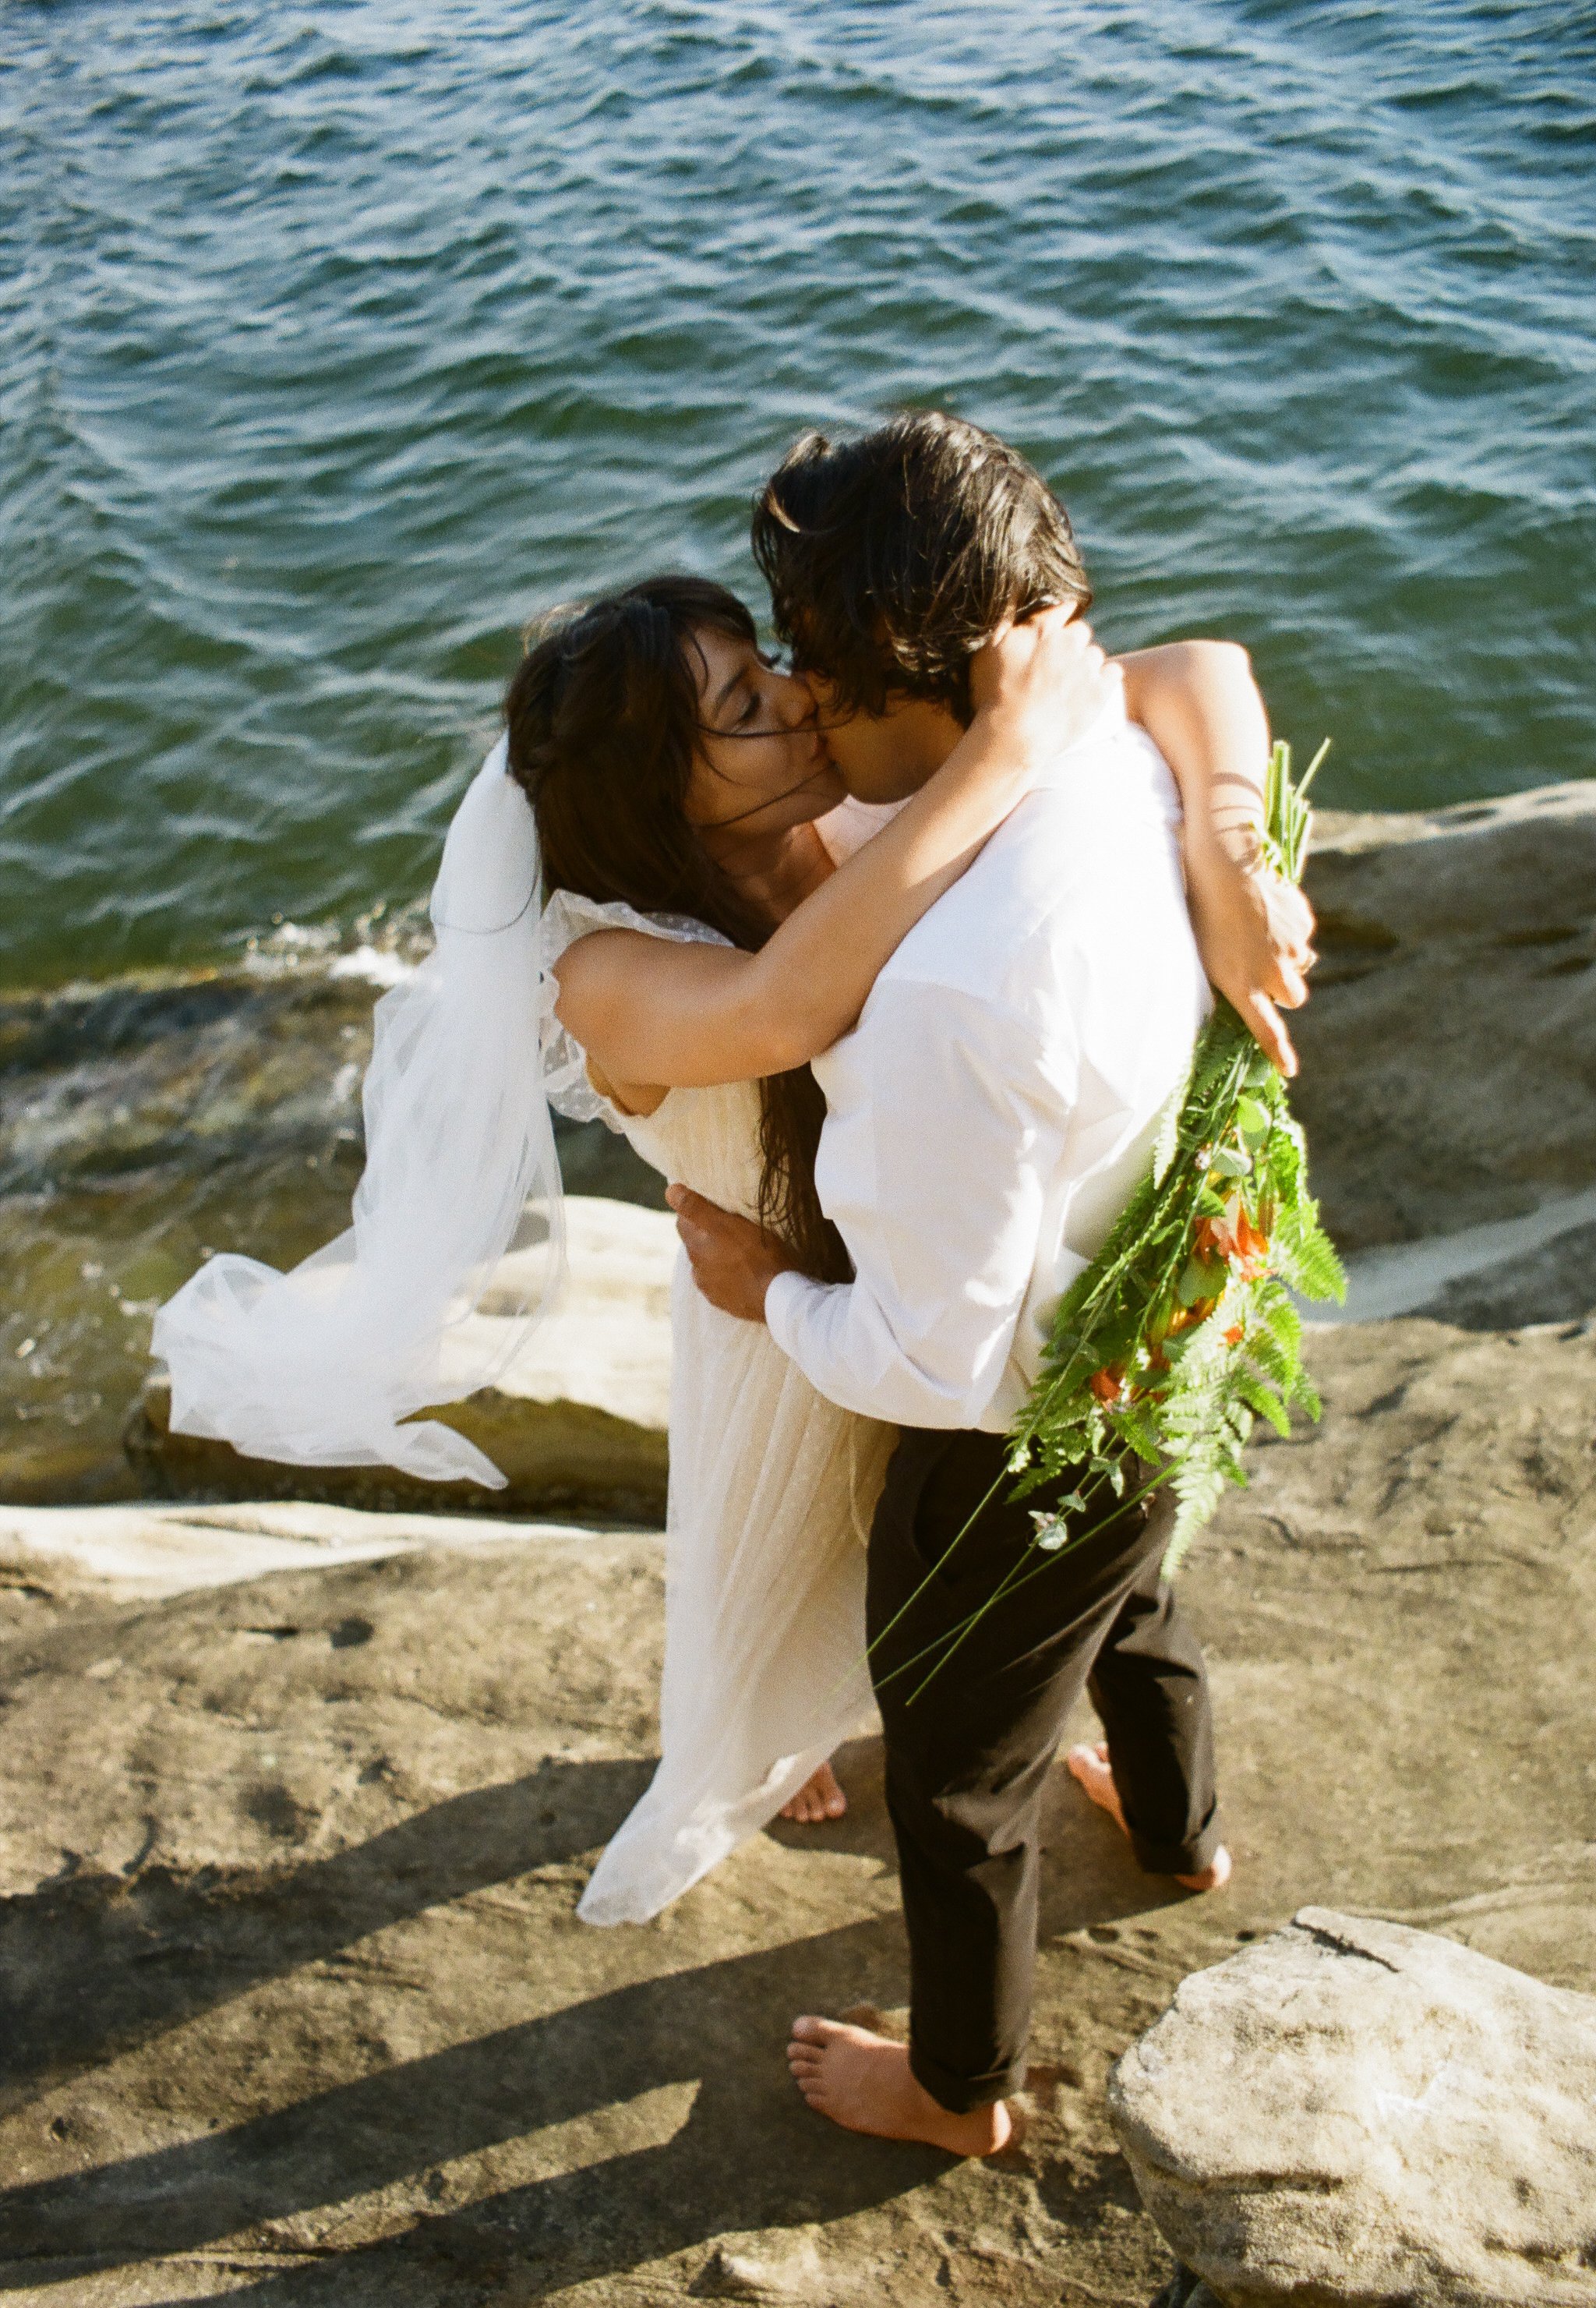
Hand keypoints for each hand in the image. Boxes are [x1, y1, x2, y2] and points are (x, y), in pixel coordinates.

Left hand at [665, 1184, 796, 1321]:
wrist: (780, 1298)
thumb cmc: (757, 1255)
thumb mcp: (726, 1224)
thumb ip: (695, 1208)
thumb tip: (670, 1191)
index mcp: (695, 1248)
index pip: (683, 1222)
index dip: (696, 1210)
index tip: (714, 1204)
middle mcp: (697, 1271)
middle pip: (697, 1244)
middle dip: (709, 1233)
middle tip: (733, 1224)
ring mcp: (712, 1290)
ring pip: (710, 1264)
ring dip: (720, 1255)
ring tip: (743, 1249)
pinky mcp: (728, 1304)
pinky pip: (724, 1284)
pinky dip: (731, 1275)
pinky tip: (747, 1272)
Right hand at [968, 604, 1120, 769]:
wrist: (1015, 737)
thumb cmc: (997, 694)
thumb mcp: (993, 650)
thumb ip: (1010, 620)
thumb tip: (1021, 598)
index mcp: (1044, 630)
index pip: (1063, 610)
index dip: (1059, 620)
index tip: (1054, 632)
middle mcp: (1069, 643)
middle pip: (1081, 631)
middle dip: (1072, 643)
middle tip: (1057, 665)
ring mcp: (1087, 668)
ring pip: (1095, 654)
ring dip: (1086, 663)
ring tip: (1070, 683)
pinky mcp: (1100, 692)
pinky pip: (1114, 672)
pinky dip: (1106, 676)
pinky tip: (1093, 687)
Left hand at [1184, 836, 1316, 1075]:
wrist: (1225, 869)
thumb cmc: (1201, 913)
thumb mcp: (1204, 955)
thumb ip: (1229, 978)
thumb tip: (1248, 991)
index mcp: (1242, 985)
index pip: (1265, 1029)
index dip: (1278, 1052)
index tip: (1290, 1070)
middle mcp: (1272, 972)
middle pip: (1294, 998)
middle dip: (1285, 990)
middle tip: (1266, 972)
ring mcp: (1290, 948)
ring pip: (1300, 965)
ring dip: (1286, 957)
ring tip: (1259, 932)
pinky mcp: (1302, 924)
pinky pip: (1302, 936)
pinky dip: (1290, 930)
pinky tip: (1268, 911)